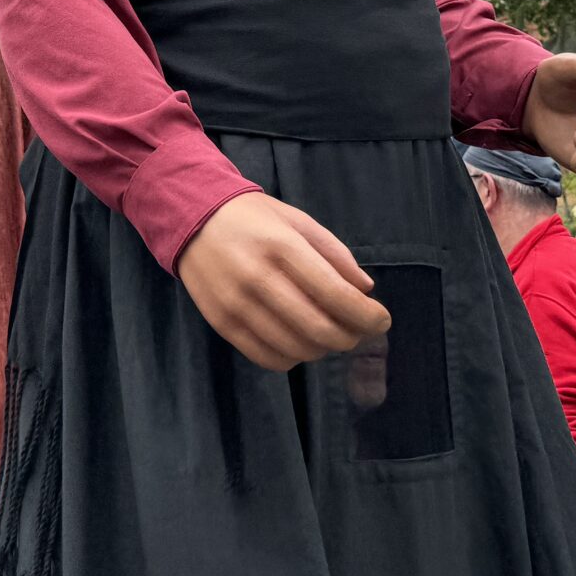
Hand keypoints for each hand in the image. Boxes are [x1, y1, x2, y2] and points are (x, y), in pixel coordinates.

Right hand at [177, 192, 390, 371]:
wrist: (193, 219)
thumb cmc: (253, 218)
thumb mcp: (298, 221)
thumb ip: (335, 254)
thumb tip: (365, 291)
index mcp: (283, 247)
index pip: (336, 295)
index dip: (367, 315)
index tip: (382, 320)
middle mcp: (259, 279)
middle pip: (320, 329)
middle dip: (350, 337)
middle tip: (359, 331)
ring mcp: (237, 305)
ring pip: (297, 349)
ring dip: (323, 348)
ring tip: (329, 333)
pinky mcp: (222, 324)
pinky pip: (268, 358)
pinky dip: (294, 357)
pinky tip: (300, 341)